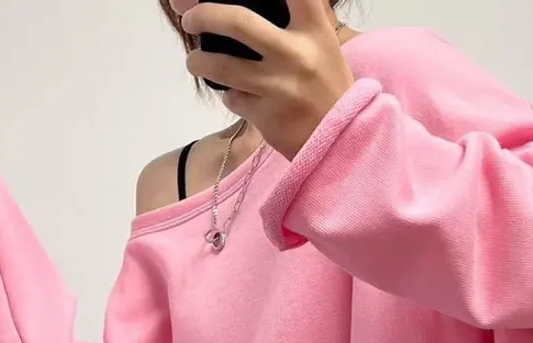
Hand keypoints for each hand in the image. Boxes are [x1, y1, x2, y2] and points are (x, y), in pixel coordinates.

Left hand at [181, 0, 354, 160]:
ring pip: (221, 66)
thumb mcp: (323, 43)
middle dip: (203, 16)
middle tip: (191, 20)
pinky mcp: (266, 116)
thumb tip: (245, 5)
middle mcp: (296, 54)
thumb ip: (297, 18)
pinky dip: (228, 95)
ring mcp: (279, 87)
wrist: (342, 140)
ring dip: (199, 62)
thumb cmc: (327, 86)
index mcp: (315, 30)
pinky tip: (234, 93)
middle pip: (237, 21)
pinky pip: (232, 99)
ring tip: (196, 62)